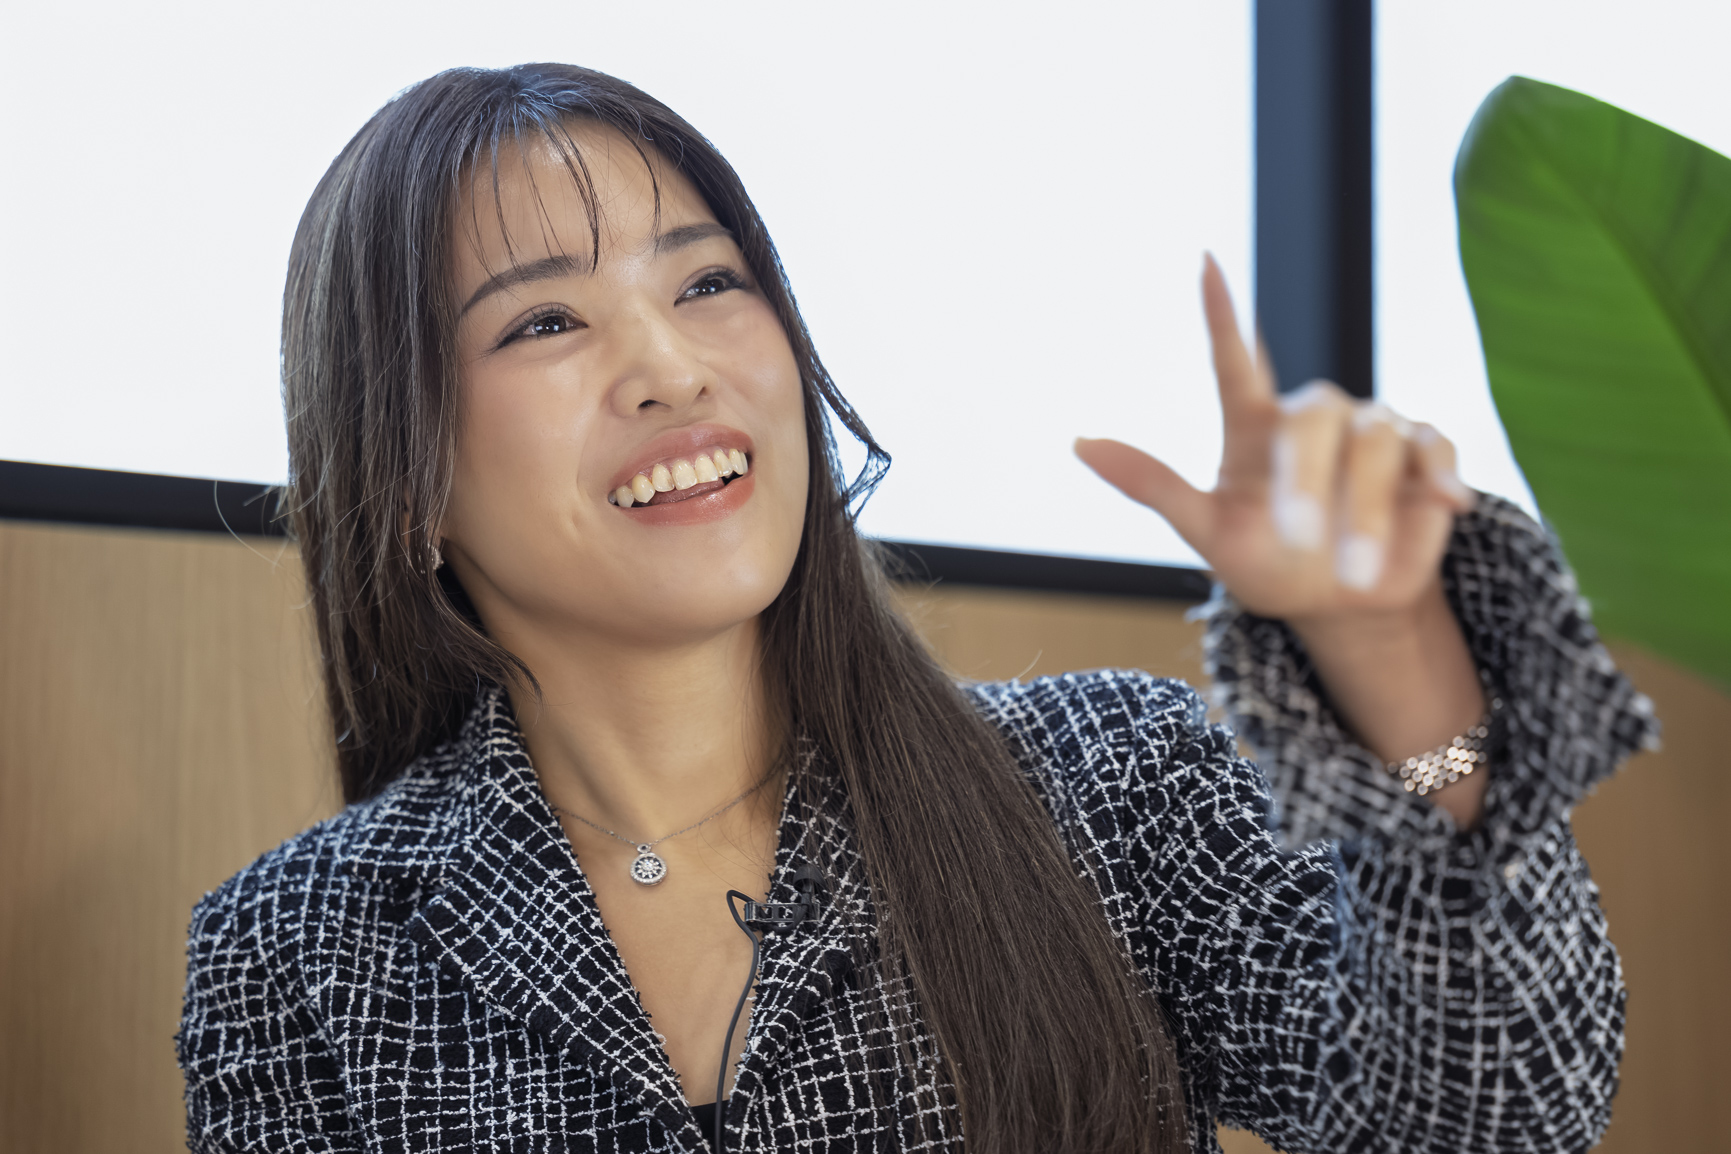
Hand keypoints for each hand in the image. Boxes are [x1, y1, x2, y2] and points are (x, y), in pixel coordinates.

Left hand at [1074, 255, 1474, 625]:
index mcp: (1253, 429)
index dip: (1222, 314)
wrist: (1339, 607)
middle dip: (1308, 480)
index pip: (1236, 360)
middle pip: (1313, 416)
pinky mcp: (1425, 458)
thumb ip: (1152, 485)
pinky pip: (1434, 450)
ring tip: (1354, 573)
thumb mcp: (1207, 534)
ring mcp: (1374, 434)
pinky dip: (1439, 478)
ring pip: (1375, 442)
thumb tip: (1078, 441)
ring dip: (1366, 511)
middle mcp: (1313, 420)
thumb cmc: (1269, 565)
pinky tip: (1443, 506)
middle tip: (1302, 537)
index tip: (1205, 262)